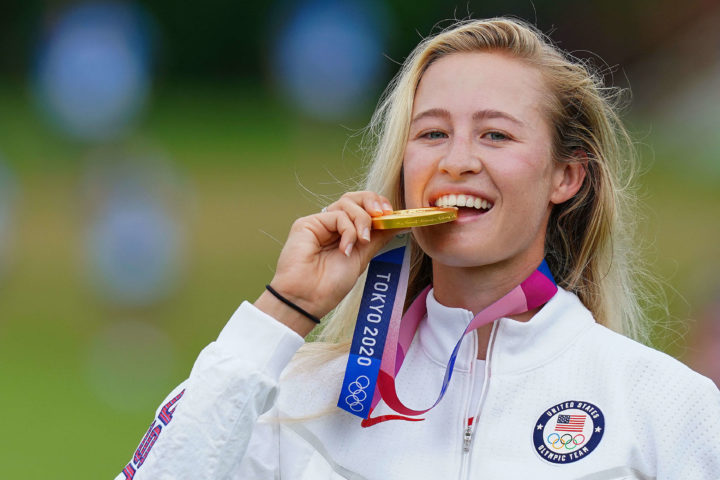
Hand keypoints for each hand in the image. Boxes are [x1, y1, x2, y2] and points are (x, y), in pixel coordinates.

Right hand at [255, 191, 396, 335]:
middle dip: (373, 201)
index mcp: (345, 232)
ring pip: (347, 202)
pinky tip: (345, 250)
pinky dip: (348, 231)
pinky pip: (337, 215)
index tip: (393, 217)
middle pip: (354, 197)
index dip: (379, 206)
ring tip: (362, 241)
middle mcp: (332, 224)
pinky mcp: (307, 223)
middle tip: (383, 215)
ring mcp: (320, 223)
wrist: (308, 299)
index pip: (363, 207)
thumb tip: (401, 223)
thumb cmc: (331, 285)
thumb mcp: (362, 257)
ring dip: (362, 220)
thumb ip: (378, 238)